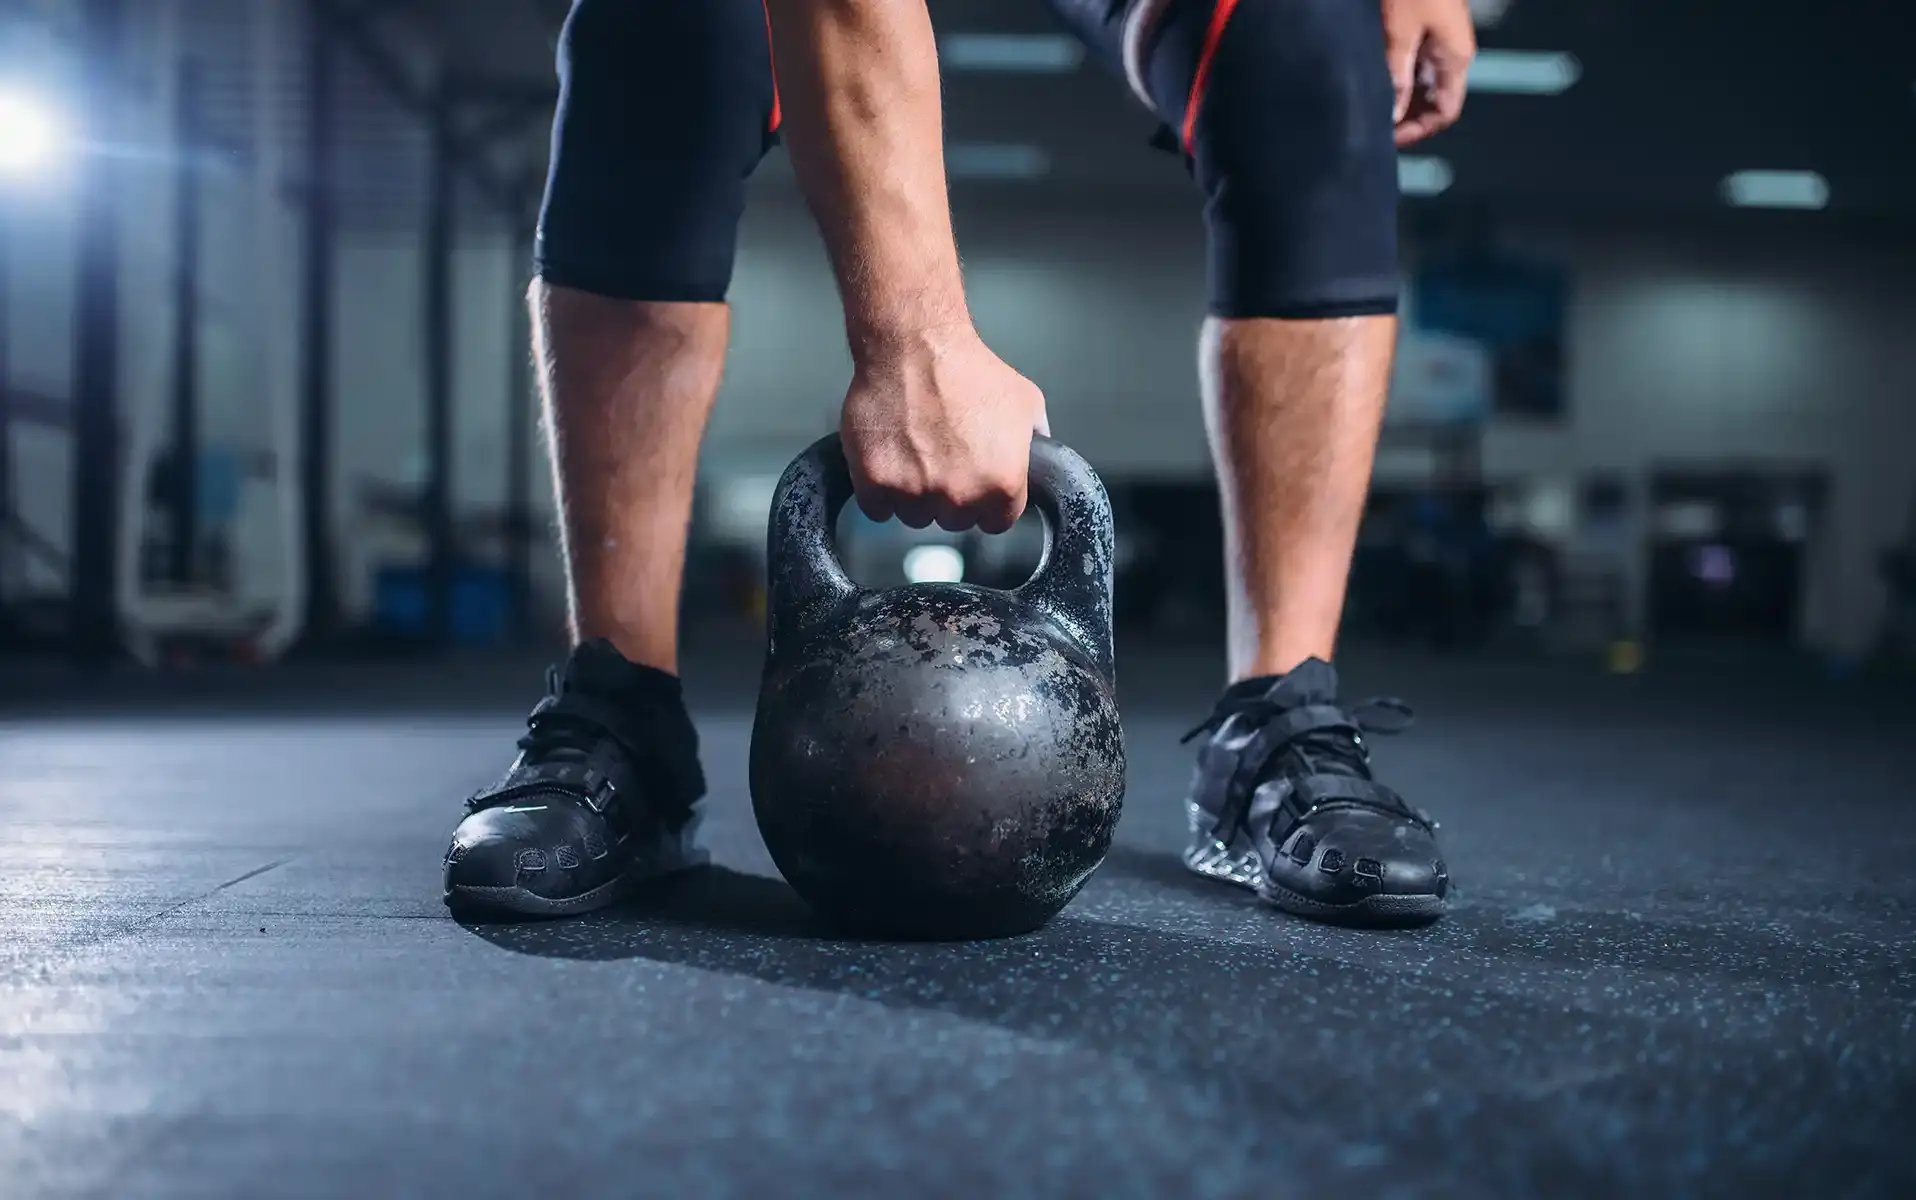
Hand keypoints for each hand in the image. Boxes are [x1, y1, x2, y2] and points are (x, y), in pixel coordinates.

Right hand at [840, 325, 1049, 534]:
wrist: (915, 346)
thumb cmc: (968, 369)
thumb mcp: (1025, 402)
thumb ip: (1036, 442)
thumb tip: (1040, 462)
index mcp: (1003, 484)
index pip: (996, 522)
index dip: (985, 503)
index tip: (974, 484)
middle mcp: (960, 496)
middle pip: (954, 521)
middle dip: (949, 496)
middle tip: (941, 458)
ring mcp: (915, 493)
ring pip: (914, 517)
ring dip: (913, 495)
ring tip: (914, 452)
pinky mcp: (875, 483)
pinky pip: (877, 509)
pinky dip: (878, 491)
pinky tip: (888, 460)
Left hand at [1383, 0, 1475, 145]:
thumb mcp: (1399, 32)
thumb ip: (1397, 75)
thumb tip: (1393, 115)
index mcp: (1455, 58)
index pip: (1444, 112)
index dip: (1419, 130)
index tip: (1388, 140)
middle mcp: (1451, 52)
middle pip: (1433, 100)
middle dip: (1407, 118)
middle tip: (1373, 129)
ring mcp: (1439, 39)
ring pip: (1422, 83)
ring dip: (1400, 98)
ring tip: (1371, 109)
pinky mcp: (1424, 27)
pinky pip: (1413, 63)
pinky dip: (1397, 77)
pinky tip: (1374, 83)